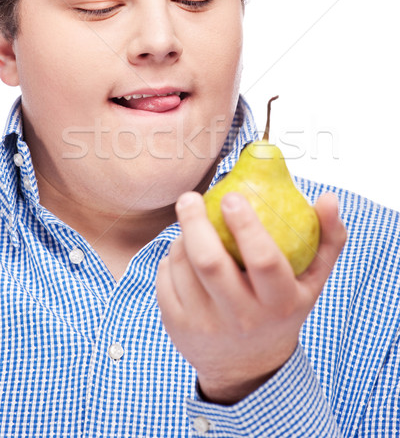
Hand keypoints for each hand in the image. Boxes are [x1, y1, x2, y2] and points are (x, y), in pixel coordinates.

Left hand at [156, 190, 345, 404]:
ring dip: (182, 237)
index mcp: (279, 302)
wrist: (248, 367)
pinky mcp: (178, 328)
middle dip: (196, 222)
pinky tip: (182, 252)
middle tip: (191, 197)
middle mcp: (242, 318)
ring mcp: (206, 325)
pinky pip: (166, 279)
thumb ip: (328, 238)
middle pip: (210, 261)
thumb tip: (328, 198)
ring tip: (191, 224)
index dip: (246, 224)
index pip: (263, 259)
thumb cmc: (282, 308)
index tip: (231, 196)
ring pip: (183, 266)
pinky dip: (171, 258)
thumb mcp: (312, 281)